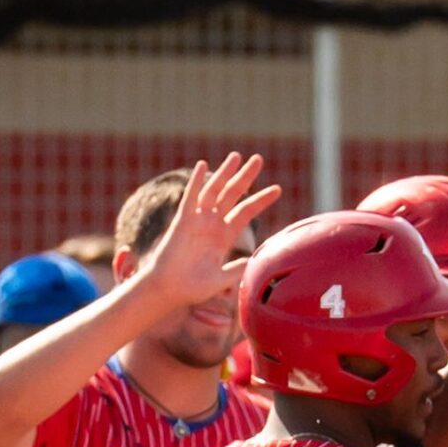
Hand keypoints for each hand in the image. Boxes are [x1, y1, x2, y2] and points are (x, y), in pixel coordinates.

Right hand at [149, 152, 283, 309]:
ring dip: (224, 173)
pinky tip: (204, 165)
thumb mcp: (221, 279)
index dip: (261, 200)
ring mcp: (197, 220)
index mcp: (224, 236)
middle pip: (232, 194)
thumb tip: (255, 262)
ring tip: (237, 156)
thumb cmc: (193, 287)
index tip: (278, 189)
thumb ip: (237, 270)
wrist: (169, 290)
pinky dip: (197, 182)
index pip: (246, 212)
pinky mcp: (182, 221)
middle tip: (258, 159)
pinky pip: (190, 197)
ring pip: (214, 191)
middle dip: (245, 176)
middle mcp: (212, 224)